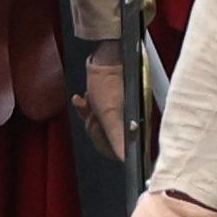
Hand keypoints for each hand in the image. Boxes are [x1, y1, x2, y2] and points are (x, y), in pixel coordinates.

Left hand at [84, 43, 136, 157]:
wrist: (107, 57)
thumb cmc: (110, 83)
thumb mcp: (108, 115)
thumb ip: (116, 138)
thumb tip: (125, 159)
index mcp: (135, 127)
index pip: (120, 152)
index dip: (105, 144)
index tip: (98, 130)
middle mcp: (131, 122)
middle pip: (107, 140)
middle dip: (95, 127)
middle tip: (94, 114)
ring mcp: (123, 114)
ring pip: (100, 127)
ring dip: (90, 115)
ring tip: (89, 104)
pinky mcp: (114, 104)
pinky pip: (97, 114)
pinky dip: (87, 109)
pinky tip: (82, 100)